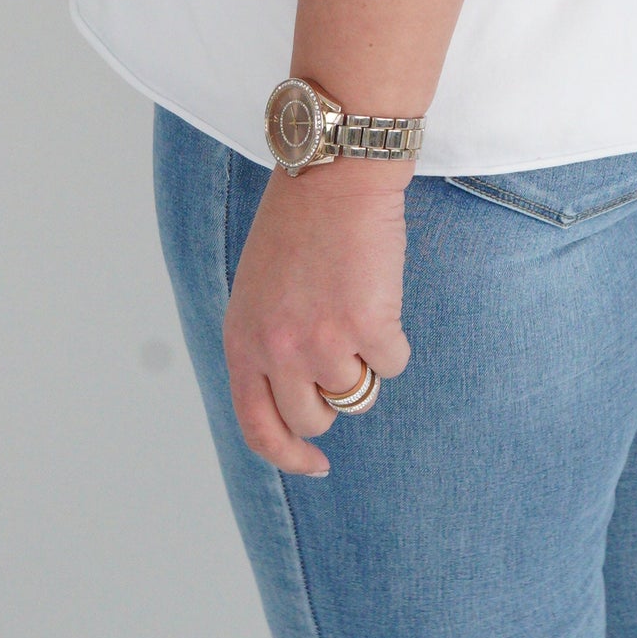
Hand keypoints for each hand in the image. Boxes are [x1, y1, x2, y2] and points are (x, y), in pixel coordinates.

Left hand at [223, 159, 412, 475]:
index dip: (288, 455)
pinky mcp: (368, 327)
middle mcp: (276, 350)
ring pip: (358, 392)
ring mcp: (322, 343)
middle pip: (315, 417)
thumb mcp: (257, 292)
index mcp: (242, 340)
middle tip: (343, 347)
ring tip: (356, 302)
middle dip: (335, 394)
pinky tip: (378, 291)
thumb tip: (299, 400)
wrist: (335, 174)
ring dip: (365, 357)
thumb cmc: (298, 224)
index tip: (315, 463)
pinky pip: (394, 363)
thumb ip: (266, 344)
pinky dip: (394, 336)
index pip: (257, 427)